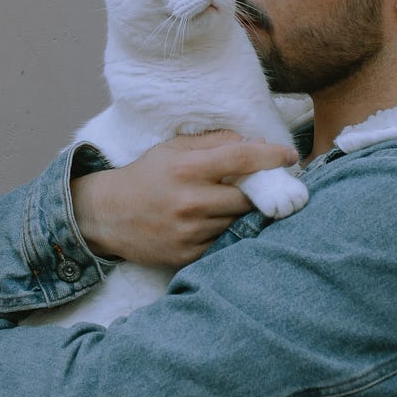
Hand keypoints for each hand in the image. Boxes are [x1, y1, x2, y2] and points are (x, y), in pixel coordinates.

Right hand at [71, 131, 299, 268]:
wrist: (107, 215)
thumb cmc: (146, 176)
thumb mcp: (174, 150)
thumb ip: (215, 143)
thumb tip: (255, 142)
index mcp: (187, 169)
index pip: (242, 159)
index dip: (271, 156)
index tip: (289, 156)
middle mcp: (190, 201)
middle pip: (247, 197)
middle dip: (260, 191)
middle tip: (267, 186)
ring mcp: (189, 232)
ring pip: (238, 222)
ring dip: (244, 213)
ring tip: (237, 204)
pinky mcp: (187, 255)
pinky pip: (223, 243)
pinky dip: (227, 232)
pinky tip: (220, 223)